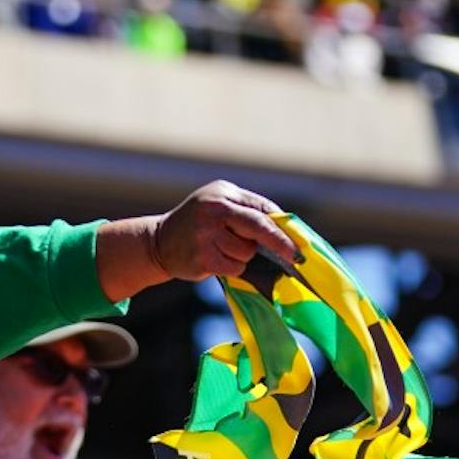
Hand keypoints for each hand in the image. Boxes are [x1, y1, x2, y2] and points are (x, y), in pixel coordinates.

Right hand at [152, 180, 296, 279]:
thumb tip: (286, 229)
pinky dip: (231, 266)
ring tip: (221, 248)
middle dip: (280, 243)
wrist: (159, 242)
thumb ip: (248, 212)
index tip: (299, 242)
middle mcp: (213, 209)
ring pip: (247, 251)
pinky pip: (235, 266)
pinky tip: (214, 259)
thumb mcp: (219, 205)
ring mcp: (205, 233)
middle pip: (258, 226)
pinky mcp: (202, 257)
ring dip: (242, 255)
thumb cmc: (198, 224)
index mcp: (222, 192)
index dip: (283, 226)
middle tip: (296, 257)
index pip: (261, 208)